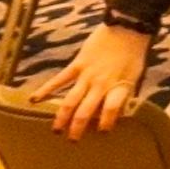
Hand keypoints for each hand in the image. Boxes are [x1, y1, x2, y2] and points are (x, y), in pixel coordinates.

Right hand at [36, 24, 151, 138]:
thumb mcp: (135, 76)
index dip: (106, 123)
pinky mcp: (77, 65)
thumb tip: (119, 112)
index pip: (111, 111)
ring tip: (56, 130)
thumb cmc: (134, 53)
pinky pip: (59, 80)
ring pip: (71, 100)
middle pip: (86, 111)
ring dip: (62, 117)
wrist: (127, 28)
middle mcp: (102, 84)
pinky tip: (34, 100)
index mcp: (119, 88)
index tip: (102, 133)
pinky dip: (46, 89)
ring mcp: (88, 75)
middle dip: (78, 128)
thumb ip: (125, 94)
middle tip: (72, 141)